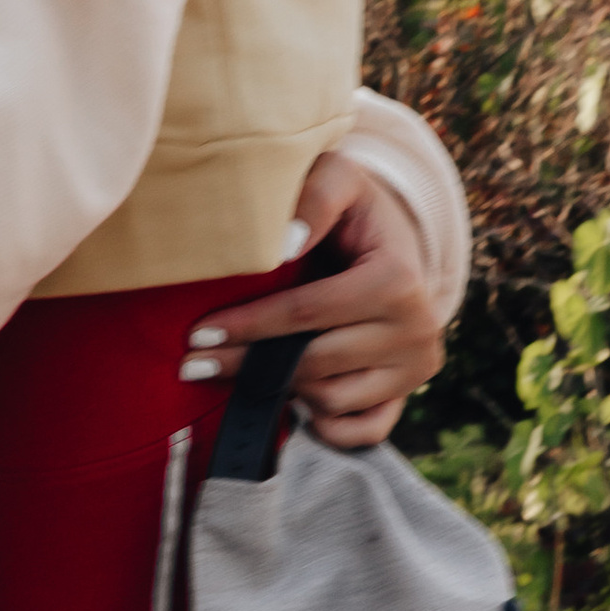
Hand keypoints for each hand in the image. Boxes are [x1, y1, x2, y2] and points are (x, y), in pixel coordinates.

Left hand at [189, 152, 446, 452]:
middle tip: (193, 364)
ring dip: (282, 387)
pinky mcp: (407, 395)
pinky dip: (325, 426)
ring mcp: (415, 370)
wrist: (393, 239)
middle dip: (247, 363)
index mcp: (399, 280)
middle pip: (313, 363)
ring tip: (242, 367)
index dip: (247, 326)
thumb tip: (282, 244)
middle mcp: (416, 331)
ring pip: (331, 400)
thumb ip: (312, 200)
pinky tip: (289, 402)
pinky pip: (363, 431)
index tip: (197, 334)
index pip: (306, 314)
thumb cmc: (354, 206)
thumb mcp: (337, 178)